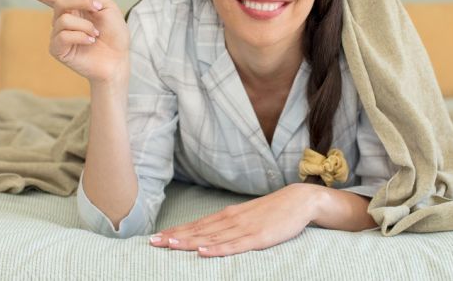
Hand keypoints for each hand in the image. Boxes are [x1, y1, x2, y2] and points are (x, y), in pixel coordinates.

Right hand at [0, 0, 129, 83]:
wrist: (118, 60)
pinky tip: (90, 41)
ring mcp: (56, 35)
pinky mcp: (57, 50)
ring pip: (64, 19)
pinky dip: (81, 36)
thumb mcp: (109, 9)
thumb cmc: (114, 36)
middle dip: (81, 1)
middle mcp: (59, 20)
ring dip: (86, 25)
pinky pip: (64, 35)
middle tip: (98, 9)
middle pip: (60, 0)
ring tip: (95, 35)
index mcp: (69, 8)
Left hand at [148, 183, 319, 256]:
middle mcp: (231, 220)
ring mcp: (244, 228)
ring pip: (211, 237)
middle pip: (198, 231)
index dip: (175, 232)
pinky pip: (235, 245)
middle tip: (153, 243)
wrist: (299, 201)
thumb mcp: (246, 216)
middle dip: (174, 237)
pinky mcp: (258, 237)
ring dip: (189, 242)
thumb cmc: (272, 211)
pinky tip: (204, 251)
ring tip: (170, 245)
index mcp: (227, 215)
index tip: (155, 238)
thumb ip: (229, 225)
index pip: (196, 225)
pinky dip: (218, 249)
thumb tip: (209, 234)